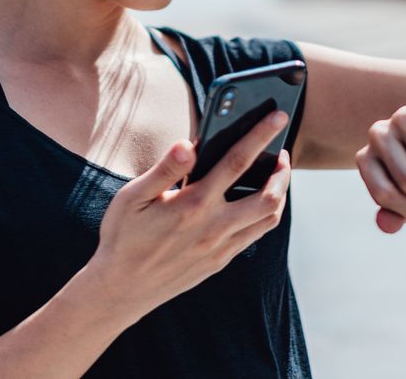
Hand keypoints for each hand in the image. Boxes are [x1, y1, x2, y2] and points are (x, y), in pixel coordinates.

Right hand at [89, 109, 292, 318]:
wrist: (121, 289)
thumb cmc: (123, 236)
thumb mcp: (132, 197)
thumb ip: (164, 169)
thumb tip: (188, 144)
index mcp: (192, 205)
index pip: (236, 162)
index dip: (260, 136)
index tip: (278, 116)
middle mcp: (213, 227)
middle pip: (268, 196)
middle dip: (283, 170)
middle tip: (283, 151)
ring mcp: (220, 248)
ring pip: (269, 218)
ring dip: (280, 193)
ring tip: (276, 174)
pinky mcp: (220, 261)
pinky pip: (255, 235)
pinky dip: (266, 214)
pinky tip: (257, 201)